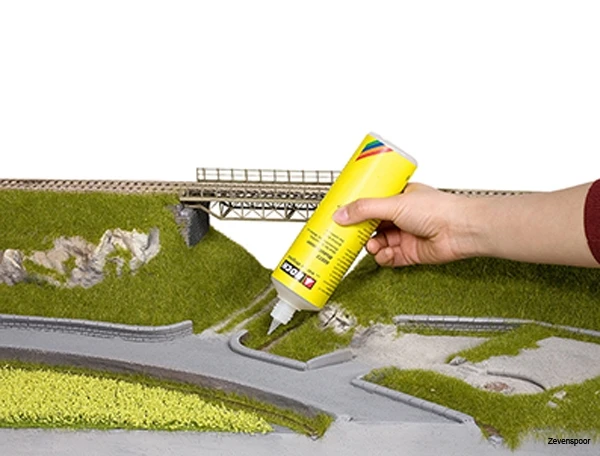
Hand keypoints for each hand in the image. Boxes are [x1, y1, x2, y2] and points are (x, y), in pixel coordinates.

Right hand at [333, 183, 475, 266]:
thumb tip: (341, 214)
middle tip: (345, 235)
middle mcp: (401, 215)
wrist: (461, 230)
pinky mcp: (409, 253)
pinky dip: (383, 257)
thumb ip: (365, 209)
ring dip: (371, 246)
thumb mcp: (393, 203)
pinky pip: (388, 257)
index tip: (341, 213)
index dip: (355, 208)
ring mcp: (405, 235)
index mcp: (398, 197)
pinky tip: (384, 254)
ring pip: (378, 242)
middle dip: (359, 231)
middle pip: (371, 225)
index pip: (370, 202)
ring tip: (371, 245)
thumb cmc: (438, 209)